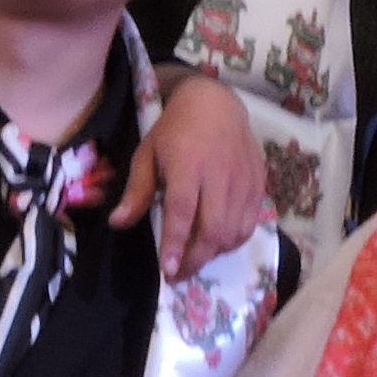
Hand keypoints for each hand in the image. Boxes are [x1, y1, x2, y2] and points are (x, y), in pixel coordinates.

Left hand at [112, 74, 277, 282]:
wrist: (217, 104)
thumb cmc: (175, 130)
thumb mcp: (148, 154)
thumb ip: (137, 191)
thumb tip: (118, 223)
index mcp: (187, 166)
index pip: (183, 212)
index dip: (176, 244)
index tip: (168, 270)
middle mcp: (219, 175)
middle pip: (213, 230)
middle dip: (195, 259)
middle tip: (178, 273)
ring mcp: (243, 181)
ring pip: (234, 232)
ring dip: (214, 253)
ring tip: (195, 258)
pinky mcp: (258, 184)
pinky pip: (249, 224)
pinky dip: (233, 241)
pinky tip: (217, 242)